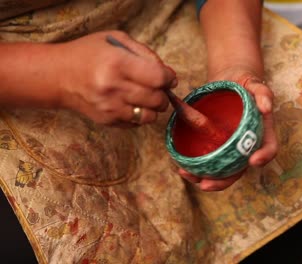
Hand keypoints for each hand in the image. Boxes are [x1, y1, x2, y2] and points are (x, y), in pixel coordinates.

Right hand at [54, 31, 176, 125]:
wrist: (58, 76)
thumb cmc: (89, 54)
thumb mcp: (116, 40)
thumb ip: (145, 53)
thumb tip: (168, 74)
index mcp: (117, 63)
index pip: (158, 78)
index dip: (169, 78)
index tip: (168, 77)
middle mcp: (113, 88)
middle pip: (157, 99)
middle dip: (163, 94)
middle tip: (157, 87)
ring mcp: (109, 107)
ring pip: (150, 116)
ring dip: (153, 108)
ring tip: (145, 97)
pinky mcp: (107, 121)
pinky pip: (136, 124)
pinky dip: (139, 115)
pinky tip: (131, 103)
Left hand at [178, 66, 277, 190]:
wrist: (228, 81)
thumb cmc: (245, 83)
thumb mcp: (255, 83)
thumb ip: (263, 92)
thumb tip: (266, 107)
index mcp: (262, 132)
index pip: (269, 148)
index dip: (263, 157)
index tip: (253, 161)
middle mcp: (246, 146)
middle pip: (239, 169)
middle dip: (223, 181)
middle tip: (205, 184)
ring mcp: (230, 148)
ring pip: (221, 170)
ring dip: (204, 178)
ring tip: (186, 174)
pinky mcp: (215, 145)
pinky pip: (208, 160)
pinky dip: (195, 166)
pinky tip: (181, 166)